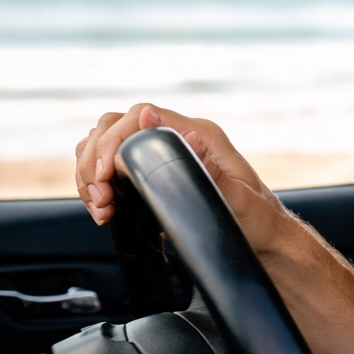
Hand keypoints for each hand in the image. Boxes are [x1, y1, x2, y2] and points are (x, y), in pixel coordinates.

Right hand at [74, 104, 288, 251]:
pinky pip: (111, 165)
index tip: (104, 175)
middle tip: (100, 199)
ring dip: (91, 173)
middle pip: (114, 126)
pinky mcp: (153, 172)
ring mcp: (164, 152)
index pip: (141, 115)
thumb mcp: (236, 198)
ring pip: (106, 144)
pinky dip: (97, 184)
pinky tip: (104, 208)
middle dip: (94, 161)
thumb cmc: (255, 219)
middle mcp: (180, 137)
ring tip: (100, 207)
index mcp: (200, 134)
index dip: (112, 140)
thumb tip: (172, 129)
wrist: (263, 238)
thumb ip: (205, 167)